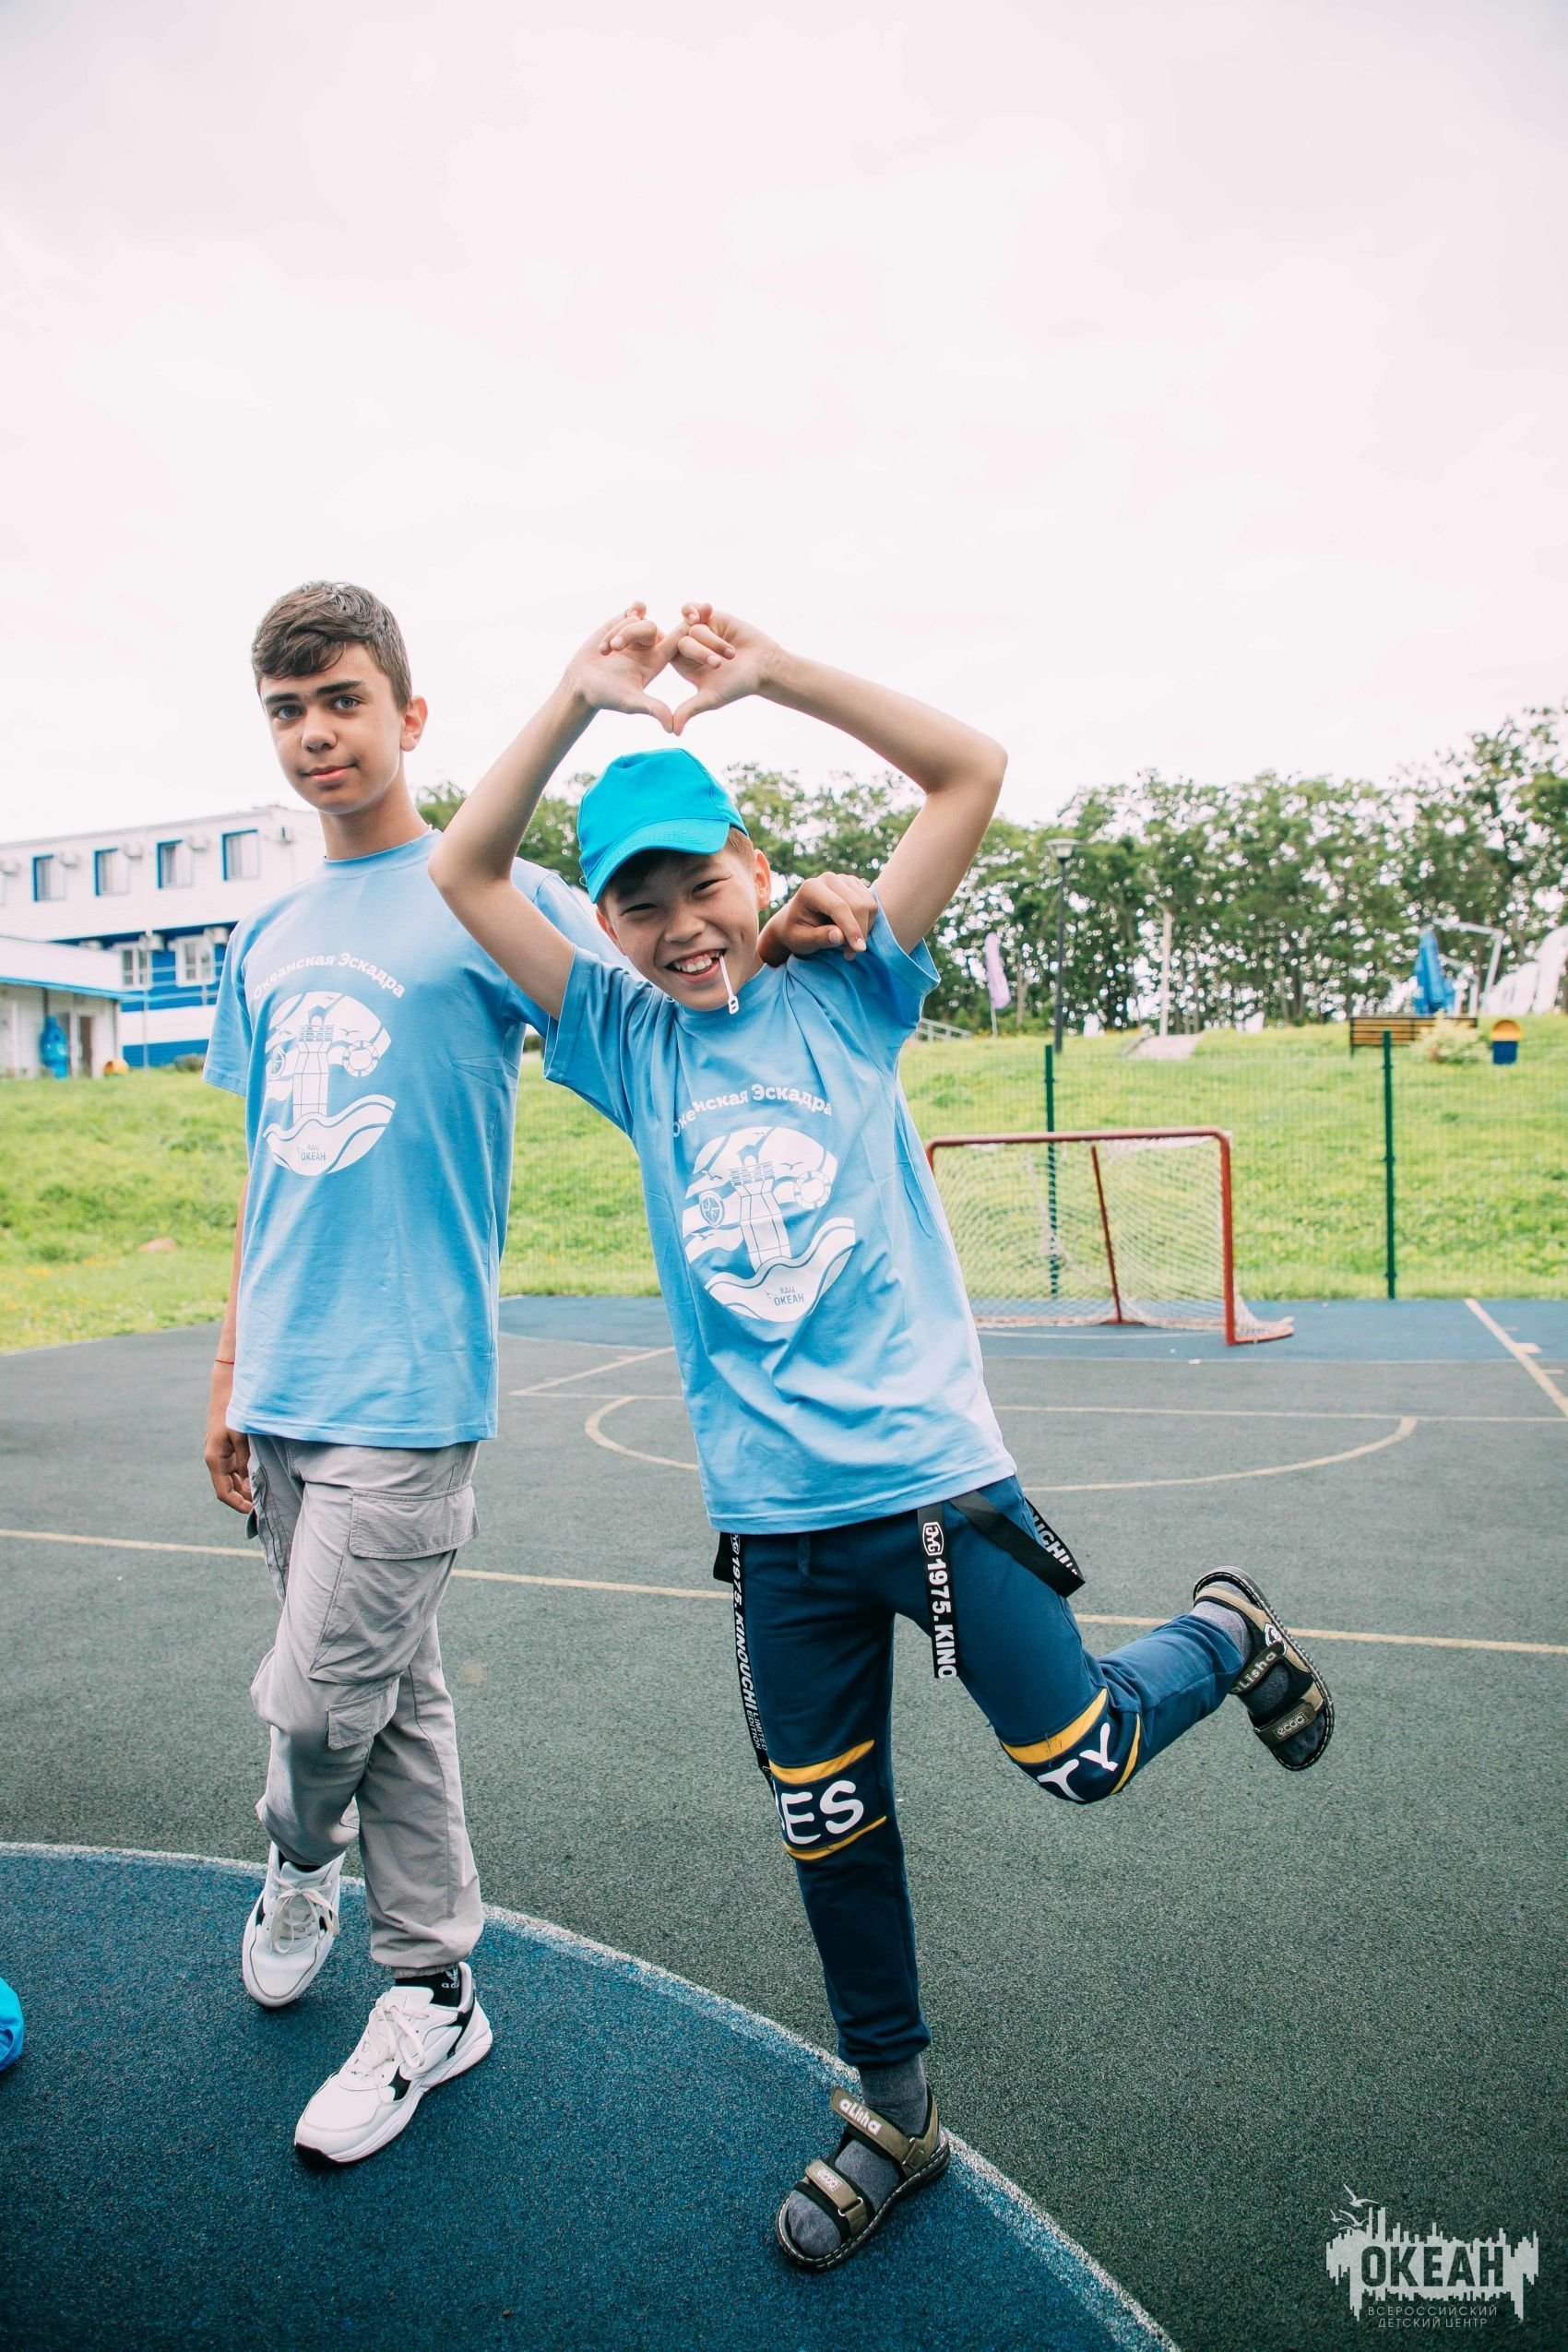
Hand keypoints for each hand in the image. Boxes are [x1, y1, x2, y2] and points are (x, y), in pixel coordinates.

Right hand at [204, 1362, 251, 1514]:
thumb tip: (250, 1486)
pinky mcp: (227, 1448)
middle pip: (228, 1488)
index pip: (224, 1492)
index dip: (237, 1505)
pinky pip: (236, 1468)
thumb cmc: (234, 1412)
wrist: (227, 1390)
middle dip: (244, 1498)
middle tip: (265, 1505)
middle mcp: (215, 1459)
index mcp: (215, 1460)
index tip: (254, 1512)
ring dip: (246, 1488)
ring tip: (265, 1494)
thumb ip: (246, 1461)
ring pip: (233, 1479)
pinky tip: (261, 1477)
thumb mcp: (242, 1438)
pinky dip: (246, 1476)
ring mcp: (221, 1454)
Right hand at [563, 603, 677, 729]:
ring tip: (604, 651)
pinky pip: (634, 610)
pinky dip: (627, 614)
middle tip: (614, 648)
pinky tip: (626, 613)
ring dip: (618, 632)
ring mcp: (635, 635)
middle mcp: (648, 647)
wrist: (580, 685)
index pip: (678, 642)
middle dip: (631, 634)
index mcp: (657, 662)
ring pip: (637, 619)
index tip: (700, 615)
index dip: (687, 630)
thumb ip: (652, 709)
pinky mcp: (621, 625)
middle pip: (652, 627)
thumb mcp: (631, 703)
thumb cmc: (605, 697)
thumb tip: (672, 729)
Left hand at [668, 604, 777, 734]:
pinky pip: (694, 609)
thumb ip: (690, 709)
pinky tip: (706, 609)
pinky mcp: (712, 617)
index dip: (665, 649)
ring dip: (713, 640)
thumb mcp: (712, 698)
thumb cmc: (739, 685)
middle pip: (681, 639)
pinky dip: (697, 609)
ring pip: (692, 626)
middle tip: (721, 664)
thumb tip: (673, 732)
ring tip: (731, 653)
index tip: (665, 651)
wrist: (765, 665)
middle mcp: (689, 647)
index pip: (666, 653)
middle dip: (702, 651)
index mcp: (683, 665)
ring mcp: (700, 630)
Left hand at [758, 872, 879, 966]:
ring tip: (848, 944)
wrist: (795, 920)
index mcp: (811, 889)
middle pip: (857, 905)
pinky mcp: (854, 884)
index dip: (851, 928)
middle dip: (859, 932)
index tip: (858, 950)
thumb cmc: (796, 932)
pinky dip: (867, 922)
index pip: (839, 907)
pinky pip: (871, 904)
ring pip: (868, 904)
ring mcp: (843, 879)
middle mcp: (828, 879)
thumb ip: (819, 938)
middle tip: (850, 954)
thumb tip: (840, 936)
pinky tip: (852, 931)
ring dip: (864, 928)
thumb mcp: (801, 941)